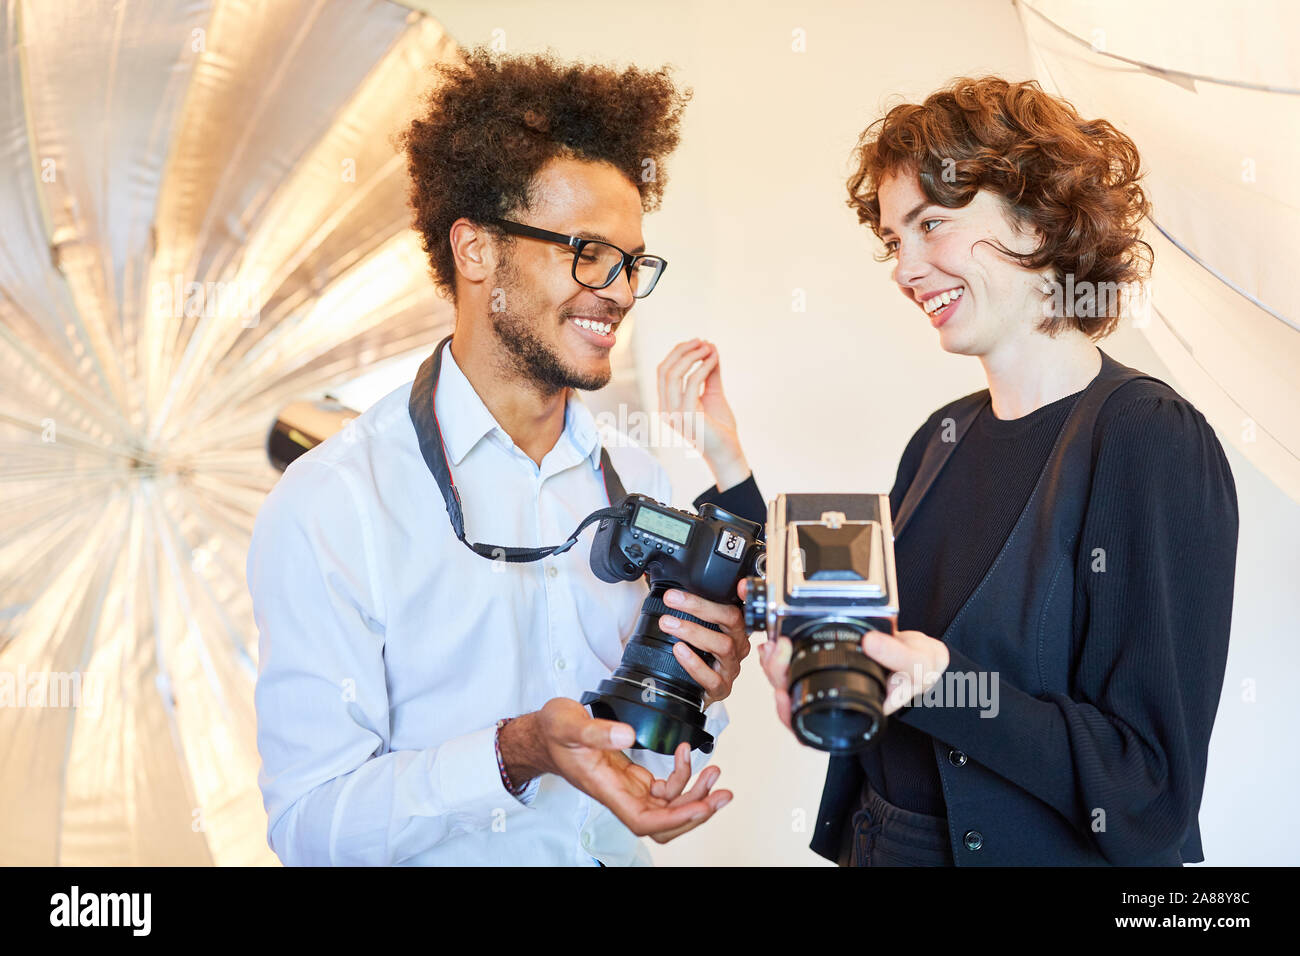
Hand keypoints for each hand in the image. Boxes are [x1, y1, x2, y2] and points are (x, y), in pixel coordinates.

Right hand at [501, 699, 728, 838]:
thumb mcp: (570, 725)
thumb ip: (598, 731)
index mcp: (607, 790)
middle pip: (665, 823)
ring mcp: (629, 788)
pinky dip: (682, 775)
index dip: (675, 820)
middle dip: (696, 810)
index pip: (645, 821)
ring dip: (695, 793)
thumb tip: (629, 735)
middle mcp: (621, 795)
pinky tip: (686, 753)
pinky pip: (665, 788)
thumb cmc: (553, 733)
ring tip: (714, 772)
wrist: (543, 734)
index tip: (701, 806)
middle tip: (721, 792)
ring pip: (669, 807)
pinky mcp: (634, 778)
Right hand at [656, 339, 749, 489]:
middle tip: (702, 342)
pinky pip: (691, 383)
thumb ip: (709, 373)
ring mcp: (674, 413)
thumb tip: (710, 348)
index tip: (698, 343)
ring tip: (709, 348)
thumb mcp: (712, 394)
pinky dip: (703, 367)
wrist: (727, 452)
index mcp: (667, 404)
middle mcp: (666, 408)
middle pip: (664, 370)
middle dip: (682, 351)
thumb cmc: (720, 428)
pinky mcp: (687, 416)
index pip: (663, 372)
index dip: (678, 353)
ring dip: (691, 356)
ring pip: (673, 374)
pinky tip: (714, 360)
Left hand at [658, 587, 752, 706]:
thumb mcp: (696, 630)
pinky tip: (679, 651)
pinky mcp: (722, 688)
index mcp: (735, 628)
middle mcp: (738, 645)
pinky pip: (712, 677)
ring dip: (693, 631)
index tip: (738, 584)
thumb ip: (691, 612)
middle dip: (700, 607)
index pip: (738, 605)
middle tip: (672, 599)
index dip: (745, 595)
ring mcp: (731, 667)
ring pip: (723, 645)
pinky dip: (694, 663)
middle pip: (731, 620)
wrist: (694, 692)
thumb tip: (671, 591)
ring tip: (669, 624)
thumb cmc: (696, 656)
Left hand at [748, 580, 950, 723]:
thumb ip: (896, 656)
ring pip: (790, 681)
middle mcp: (836, 701)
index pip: (812, 726)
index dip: (789, 714)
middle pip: (793, 699)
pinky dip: (786, 652)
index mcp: (854, 712)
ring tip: (776, 644)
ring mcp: (829, 681)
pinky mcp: (828, 661)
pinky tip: (780, 639)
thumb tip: (870, 642)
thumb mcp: (916, 666)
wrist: (923, 656)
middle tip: (779, 652)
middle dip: (778, 675)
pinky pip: (798, 662)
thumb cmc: (920, 672)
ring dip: (777, 663)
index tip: (782, 692)